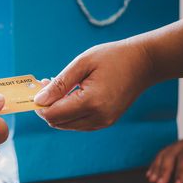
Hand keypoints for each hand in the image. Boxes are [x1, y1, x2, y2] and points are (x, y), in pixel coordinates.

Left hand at [34, 39, 154, 129]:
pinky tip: (71, 94)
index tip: (38, 89)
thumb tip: (39, 100)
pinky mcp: (106, 122)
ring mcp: (103, 122)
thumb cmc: (113, 57)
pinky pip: (78, 123)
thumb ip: (59, 84)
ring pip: (67, 125)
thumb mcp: (82, 64)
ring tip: (59, 87)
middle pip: (57, 123)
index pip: (53, 115)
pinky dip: (69, 112)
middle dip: (47, 107)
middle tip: (46, 84)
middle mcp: (98, 117)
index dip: (40, 105)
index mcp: (91, 103)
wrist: (144, 63)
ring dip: (57, 110)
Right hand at [146, 134, 182, 182]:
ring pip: (163, 153)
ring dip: (157, 168)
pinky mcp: (173, 148)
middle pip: (171, 154)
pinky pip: (160, 154)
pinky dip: (154, 165)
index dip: (180, 171)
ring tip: (152, 181)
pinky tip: (150, 175)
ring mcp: (178, 144)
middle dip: (164, 170)